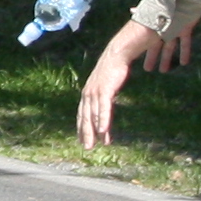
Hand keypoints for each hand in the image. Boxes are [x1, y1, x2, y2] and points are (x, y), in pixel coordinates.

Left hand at [73, 15, 195, 147]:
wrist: (118, 52)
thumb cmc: (114, 69)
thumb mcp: (107, 85)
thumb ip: (105, 97)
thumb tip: (107, 104)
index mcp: (88, 92)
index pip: (83, 114)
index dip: (83, 128)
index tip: (84, 140)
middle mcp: (88, 93)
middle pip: (85, 117)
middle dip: (85, 133)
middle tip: (87, 148)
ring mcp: (95, 91)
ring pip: (93, 115)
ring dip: (94, 130)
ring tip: (96, 144)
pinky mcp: (104, 88)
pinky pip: (102, 108)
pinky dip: (102, 119)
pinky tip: (104, 131)